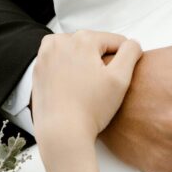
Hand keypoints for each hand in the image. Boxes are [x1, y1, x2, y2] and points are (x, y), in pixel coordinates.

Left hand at [32, 31, 141, 171]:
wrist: (61, 132)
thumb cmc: (91, 108)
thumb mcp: (120, 78)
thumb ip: (130, 52)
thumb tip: (132, 43)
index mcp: (83, 39)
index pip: (115, 41)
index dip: (123, 59)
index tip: (118, 78)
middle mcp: (60, 41)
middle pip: (93, 44)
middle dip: (101, 60)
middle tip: (101, 85)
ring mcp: (45, 55)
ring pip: (75, 51)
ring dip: (83, 62)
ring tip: (87, 84)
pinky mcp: (38, 70)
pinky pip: (59, 62)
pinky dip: (67, 69)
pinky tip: (73, 86)